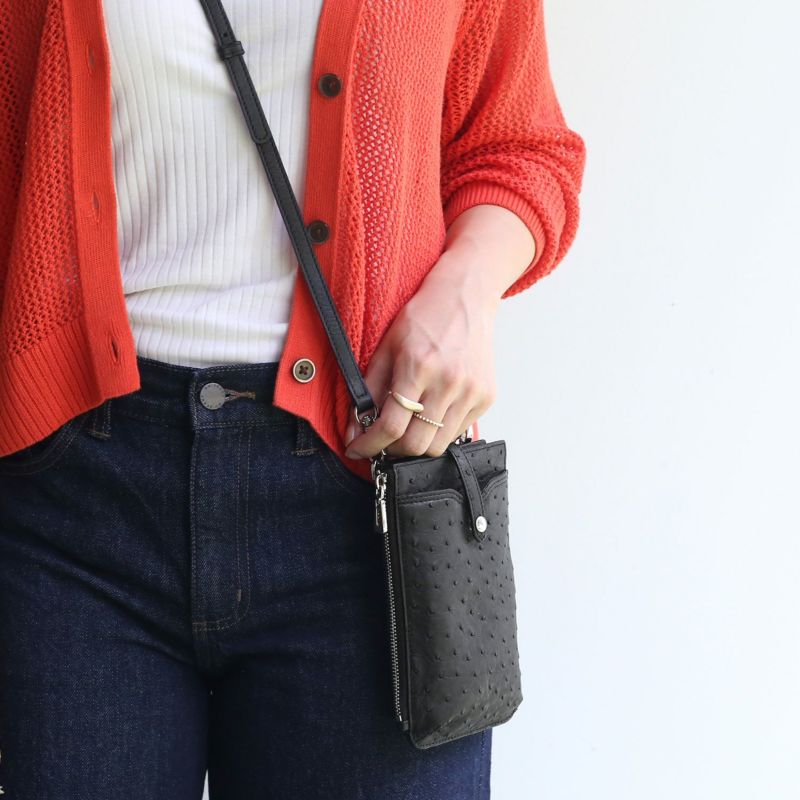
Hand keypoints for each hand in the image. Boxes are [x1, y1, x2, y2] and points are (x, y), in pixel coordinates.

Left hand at [343, 250, 501, 459]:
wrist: (467, 296)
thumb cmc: (424, 317)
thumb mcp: (386, 347)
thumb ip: (368, 390)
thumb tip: (354, 429)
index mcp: (418, 366)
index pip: (391, 426)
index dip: (369, 445)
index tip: (358, 449)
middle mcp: (449, 382)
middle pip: (416, 445)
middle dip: (392, 450)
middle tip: (382, 441)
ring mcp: (471, 392)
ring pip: (438, 446)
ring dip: (417, 445)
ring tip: (407, 427)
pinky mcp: (486, 397)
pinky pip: (458, 432)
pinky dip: (439, 432)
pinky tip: (431, 412)